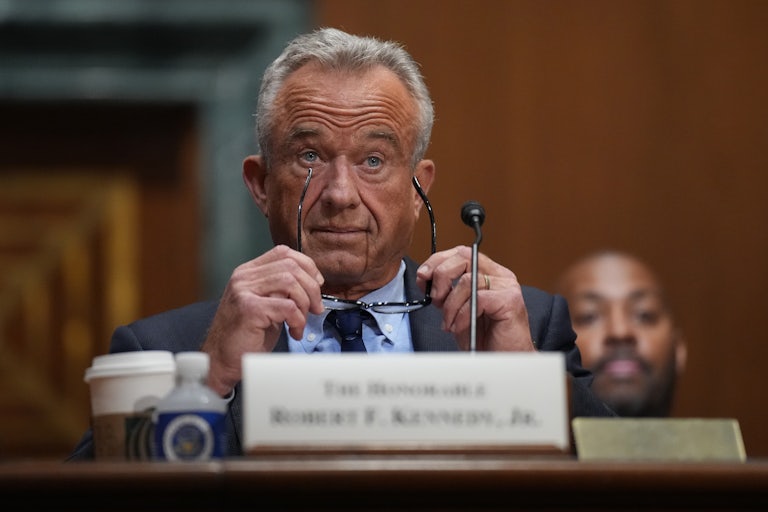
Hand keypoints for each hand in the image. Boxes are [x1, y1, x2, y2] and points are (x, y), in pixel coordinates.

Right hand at [201, 245, 324, 394]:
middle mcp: (243, 277)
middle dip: (311, 288)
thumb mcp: (267, 304)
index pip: (283, 253)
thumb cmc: (247, 335)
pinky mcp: (249, 309)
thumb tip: (314, 282)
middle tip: (316, 309)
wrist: (222, 359)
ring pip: (290, 282)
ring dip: (305, 304)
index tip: (317, 284)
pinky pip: (288, 306)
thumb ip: (283, 289)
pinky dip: (298, 320)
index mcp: (248, 272)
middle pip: (291, 266)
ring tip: (302, 322)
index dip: (307, 266)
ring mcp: (244, 291)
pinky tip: (294, 331)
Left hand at [416, 245, 534, 351]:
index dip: (437, 261)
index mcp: (488, 273)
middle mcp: (500, 275)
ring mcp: (507, 286)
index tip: (423, 277)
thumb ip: (446, 292)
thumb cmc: (482, 338)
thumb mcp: (457, 310)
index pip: (460, 253)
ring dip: (450, 305)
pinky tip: (459, 327)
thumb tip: (425, 278)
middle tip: (435, 300)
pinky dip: (462, 315)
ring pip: (467, 281)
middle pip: (464, 257)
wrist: (501, 361)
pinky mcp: (510, 301)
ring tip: (449, 323)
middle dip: (441, 277)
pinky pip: (477, 299)